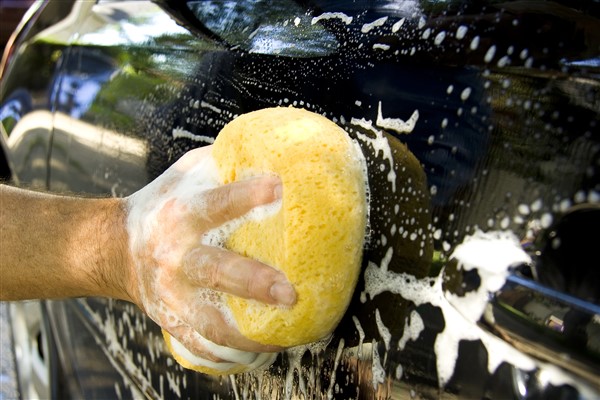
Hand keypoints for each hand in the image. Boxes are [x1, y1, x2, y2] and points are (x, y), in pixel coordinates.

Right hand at [124, 146, 295, 364]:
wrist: (115, 247)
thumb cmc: (163, 204)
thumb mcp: (186, 174)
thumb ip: (224, 163)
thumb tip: (277, 150)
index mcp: (181, 214)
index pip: (216, 203)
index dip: (246, 195)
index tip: (279, 188)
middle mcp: (175, 255)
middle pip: (215, 270)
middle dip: (252, 282)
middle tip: (289, 292)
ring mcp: (171, 293)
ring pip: (208, 321)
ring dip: (246, 334)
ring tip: (285, 338)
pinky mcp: (171, 318)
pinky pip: (201, 344)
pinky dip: (230, 353)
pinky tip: (260, 353)